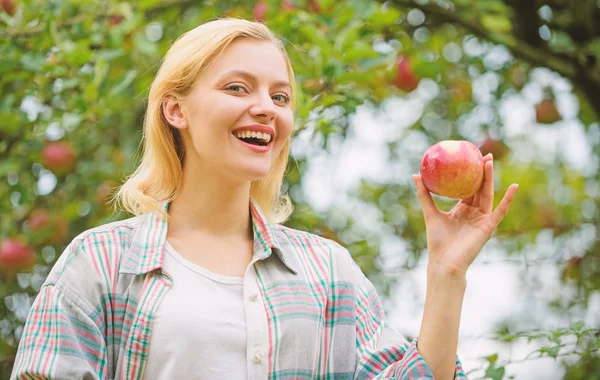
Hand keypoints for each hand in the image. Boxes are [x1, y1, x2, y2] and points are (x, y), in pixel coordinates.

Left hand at [412, 154, 518, 276]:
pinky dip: (508, 199)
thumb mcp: (430, 212)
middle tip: (484, 154)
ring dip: (490, 178)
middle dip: (483, 171)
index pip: (468, 187)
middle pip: (480, 188)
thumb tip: (416, 174)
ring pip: (488, 194)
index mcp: (461, 209)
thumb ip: (424, 194)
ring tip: (490, 162)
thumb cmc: (437, 240)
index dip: (470, 173)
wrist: (444, 261)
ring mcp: (482, 219)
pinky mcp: (488, 227)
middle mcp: (473, 212)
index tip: (470, 157)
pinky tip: (514, 186)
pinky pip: (500, 211)